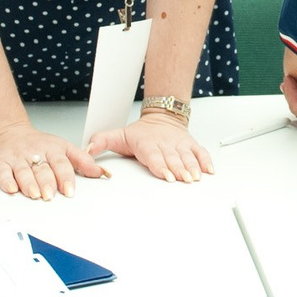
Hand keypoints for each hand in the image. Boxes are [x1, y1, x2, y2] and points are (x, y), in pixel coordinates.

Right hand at [0, 122, 102, 200]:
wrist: (10, 132)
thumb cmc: (38, 144)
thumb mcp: (63, 148)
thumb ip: (83, 161)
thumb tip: (101, 172)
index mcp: (51, 149)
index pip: (60, 163)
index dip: (65, 177)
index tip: (69, 191)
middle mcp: (34, 152)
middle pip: (41, 169)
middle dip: (46, 183)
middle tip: (50, 195)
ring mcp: (17, 158)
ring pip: (23, 171)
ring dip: (29, 183)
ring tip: (35, 194)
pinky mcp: (0, 162)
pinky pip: (3, 172)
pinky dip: (6, 181)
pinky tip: (11, 188)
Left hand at [90, 111, 212, 182]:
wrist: (161, 116)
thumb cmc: (141, 132)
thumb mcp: (118, 135)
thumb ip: (101, 142)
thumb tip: (87, 150)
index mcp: (148, 144)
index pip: (154, 156)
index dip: (160, 166)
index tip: (165, 175)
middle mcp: (165, 144)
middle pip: (173, 158)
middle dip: (179, 170)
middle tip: (183, 179)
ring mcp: (179, 145)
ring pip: (187, 156)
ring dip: (192, 168)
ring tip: (195, 177)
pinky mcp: (190, 145)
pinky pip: (200, 152)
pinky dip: (206, 161)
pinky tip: (208, 171)